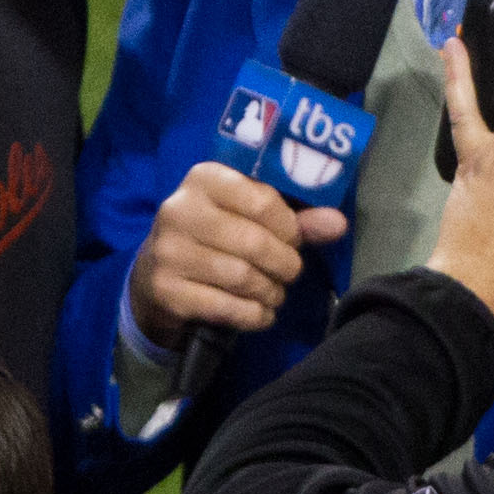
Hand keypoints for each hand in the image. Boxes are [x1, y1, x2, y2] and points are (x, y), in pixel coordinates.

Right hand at [129, 161, 349, 348]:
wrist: (155, 279)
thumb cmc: (216, 238)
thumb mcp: (250, 219)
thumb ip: (296, 219)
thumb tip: (338, 224)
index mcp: (205, 178)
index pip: (264, 201)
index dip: (289, 227)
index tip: (293, 239)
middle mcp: (180, 209)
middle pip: (256, 242)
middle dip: (285, 264)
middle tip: (289, 271)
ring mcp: (169, 251)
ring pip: (243, 277)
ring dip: (272, 292)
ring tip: (274, 292)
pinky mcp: (166, 290)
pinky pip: (227, 308)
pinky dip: (255, 315)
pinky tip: (259, 313)